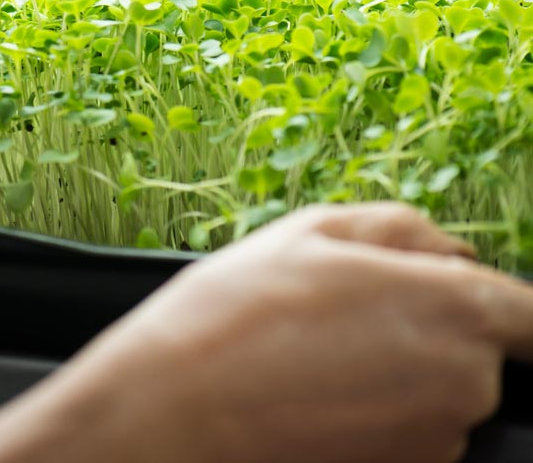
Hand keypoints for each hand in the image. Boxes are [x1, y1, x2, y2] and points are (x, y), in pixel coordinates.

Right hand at [0, 203, 532, 462]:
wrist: (171, 413)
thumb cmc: (232, 316)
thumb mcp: (308, 233)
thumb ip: (401, 228)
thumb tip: (449, 250)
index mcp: (453, 307)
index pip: (528, 312)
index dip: (493, 300)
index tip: (446, 296)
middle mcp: (464, 383)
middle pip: (474, 350)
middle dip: (421, 328)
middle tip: (335, 314)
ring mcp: (434, 439)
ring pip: (434, 393)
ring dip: (390, 373)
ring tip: (307, 355)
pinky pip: (404, 433)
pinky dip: (368, 415)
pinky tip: (306, 394)